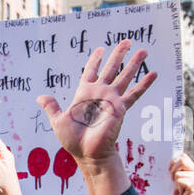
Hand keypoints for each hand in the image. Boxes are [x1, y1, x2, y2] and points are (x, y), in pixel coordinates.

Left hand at [36, 40, 156, 194]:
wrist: (87, 154)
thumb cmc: (73, 140)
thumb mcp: (58, 121)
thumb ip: (52, 107)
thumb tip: (39, 97)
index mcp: (84, 94)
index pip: (90, 71)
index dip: (95, 60)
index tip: (100, 49)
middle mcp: (100, 93)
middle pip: (111, 68)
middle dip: (118, 54)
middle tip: (127, 40)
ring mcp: (111, 99)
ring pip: (124, 76)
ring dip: (134, 63)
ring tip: (143, 50)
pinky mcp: (120, 108)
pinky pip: (134, 93)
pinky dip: (144, 84)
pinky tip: (154, 73)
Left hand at [170, 152, 193, 194]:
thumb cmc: (177, 192)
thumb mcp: (177, 178)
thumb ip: (176, 168)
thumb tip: (165, 157)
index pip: (183, 156)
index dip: (173, 161)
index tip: (169, 170)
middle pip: (181, 160)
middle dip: (173, 170)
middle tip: (173, 180)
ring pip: (178, 173)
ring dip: (175, 181)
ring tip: (179, 188)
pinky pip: (180, 180)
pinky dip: (177, 187)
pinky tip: (180, 192)